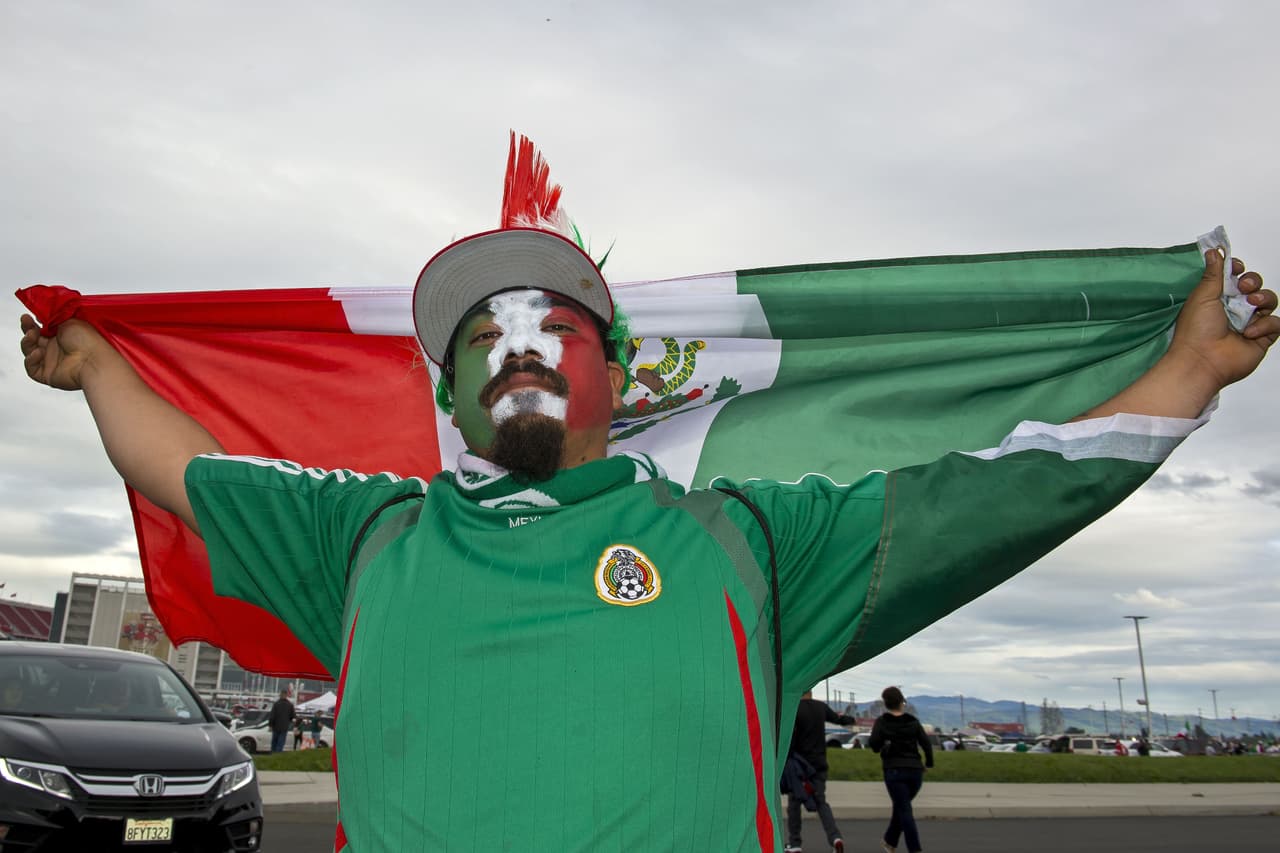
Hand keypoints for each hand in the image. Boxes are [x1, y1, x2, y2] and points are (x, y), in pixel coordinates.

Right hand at [19, 315, 104, 390]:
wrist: (92, 360)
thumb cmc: (87, 340)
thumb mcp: (69, 320)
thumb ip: (52, 318)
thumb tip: (42, 314)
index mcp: (63, 336)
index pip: (42, 330)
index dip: (32, 324)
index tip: (27, 316)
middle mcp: (57, 349)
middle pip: (34, 340)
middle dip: (28, 330)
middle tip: (26, 322)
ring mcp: (52, 363)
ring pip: (30, 353)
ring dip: (27, 343)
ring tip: (32, 335)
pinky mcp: (48, 375)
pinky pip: (32, 369)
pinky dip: (31, 360)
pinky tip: (38, 352)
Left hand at [1169, 251, 1277, 389]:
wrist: (1202, 360)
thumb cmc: (1196, 329)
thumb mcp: (1202, 295)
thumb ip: (1213, 273)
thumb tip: (1213, 251)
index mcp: (1218, 298)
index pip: (1237, 277)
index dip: (1239, 269)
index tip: (1235, 267)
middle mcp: (1235, 309)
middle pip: (1255, 286)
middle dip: (1252, 282)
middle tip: (1243, 288)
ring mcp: (1250, 323)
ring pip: (1269, 301)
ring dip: (1262, 299)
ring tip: (1250, 305)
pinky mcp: (1263, 337)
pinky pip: (1276, 323)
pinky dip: (1265, 325)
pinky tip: (1249, 332)